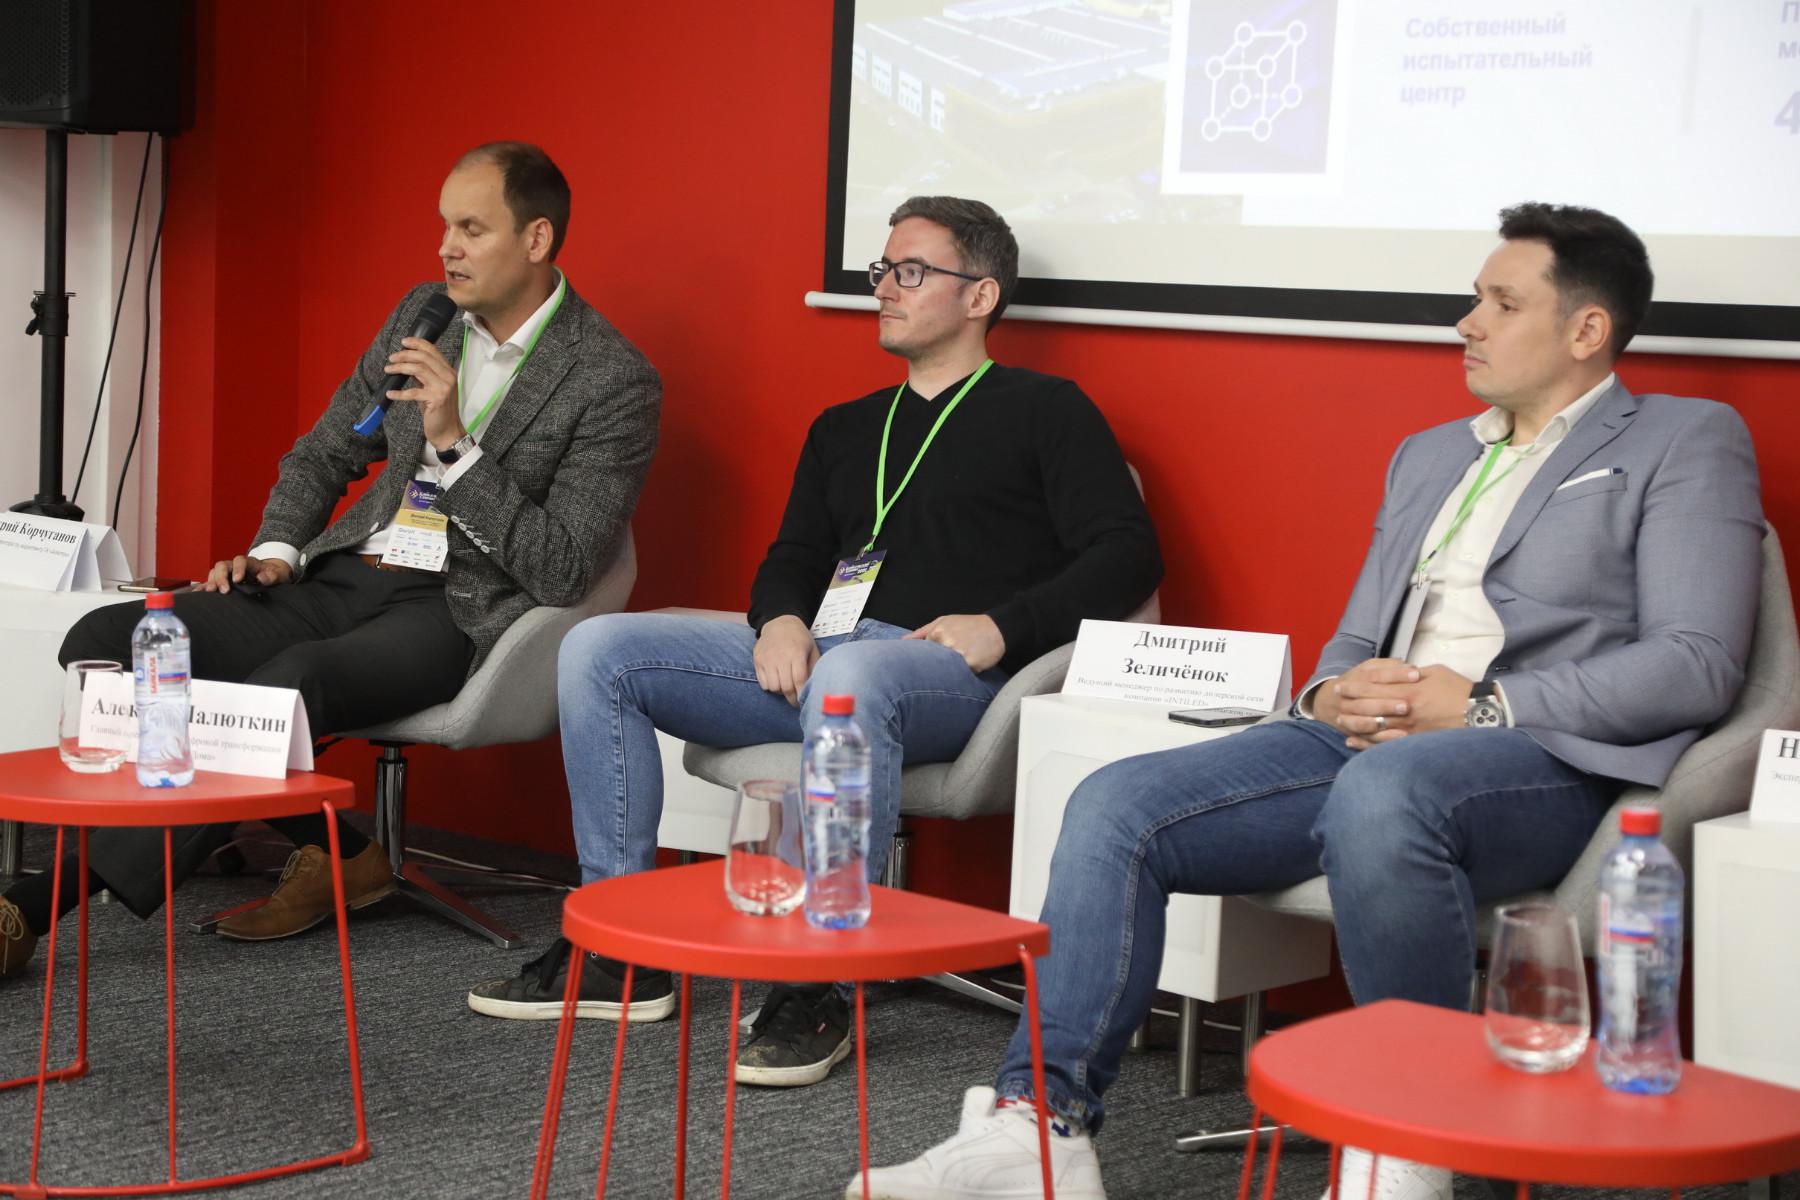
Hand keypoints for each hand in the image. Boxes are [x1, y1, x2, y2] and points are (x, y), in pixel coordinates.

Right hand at [199, 555, 291, 592]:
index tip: (238, 580)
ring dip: (211, 581)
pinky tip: (198, 592)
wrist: (273, 573)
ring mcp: (228, 573)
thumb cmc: (276, 574)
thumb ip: (272, 576)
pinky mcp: (223, 581)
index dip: (238, 569)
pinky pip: (210, 581)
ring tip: (211, 592)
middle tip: (224, 590)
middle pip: (223, 565)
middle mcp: (236, 566)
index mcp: (250, 562)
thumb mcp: (279, 574)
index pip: (240, 561)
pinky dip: (203, 586)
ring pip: (215, 572)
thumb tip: (262, 578)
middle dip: (221, 577)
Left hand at [385, 336, 464, 448]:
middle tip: (392, 358)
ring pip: (418, 369)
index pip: (433, 351)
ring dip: (400, 368)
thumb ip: (422, 376)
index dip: (417, 343)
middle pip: (424, 358)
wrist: (448, 431)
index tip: (404, 342)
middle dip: (405, 355)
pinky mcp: (436, 400)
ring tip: (389, 370)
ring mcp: (443, 388)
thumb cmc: (438, 411)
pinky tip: (390, 393)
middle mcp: (448, 377)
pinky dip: (399, 393)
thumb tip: (407, 364)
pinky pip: (413, 392)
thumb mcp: (431, 389)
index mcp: (448, 372)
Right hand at [754, 615, 818, 706]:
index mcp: (797, 653)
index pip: (799, 680)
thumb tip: (814, 688)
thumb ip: (814, 667)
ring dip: (780, 691)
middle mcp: (780, 657)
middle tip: (795, 701)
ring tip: (786, 687)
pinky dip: (770, 686)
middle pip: (785, 687)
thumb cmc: (799, 638)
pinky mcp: (757, 661)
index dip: (801, 694)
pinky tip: (776, 680)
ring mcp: (767, 659)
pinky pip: (763, 683)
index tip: (804, 702)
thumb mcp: (812, 649)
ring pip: (773, 687)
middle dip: (792, 698)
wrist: (779, 622)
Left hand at [905, 614, 1004, 672]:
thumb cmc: (968, 625)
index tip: (930, 662)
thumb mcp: (944, 621)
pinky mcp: (971, 664)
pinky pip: (961, 676)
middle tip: (944, 666)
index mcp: (936, 633)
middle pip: (931, 664)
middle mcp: (945, 643)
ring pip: (945, 672)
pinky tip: (970, 666)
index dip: (926, 660)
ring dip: (949, 672)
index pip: (921, 654)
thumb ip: (922, 632)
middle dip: (935, 667)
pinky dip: (963, 675)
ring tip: (960, 664)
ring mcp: (958, 654)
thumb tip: (903, 641)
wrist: (997, 628)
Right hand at [1315, 657, 1417, 747]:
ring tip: (1402, 721)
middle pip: (1365, 702)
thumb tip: (1410, 667)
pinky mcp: (1353, 733)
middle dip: (1386, 704)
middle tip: (1407, 705)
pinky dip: (1383, 739)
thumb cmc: (1360, 682)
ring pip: (1362, 722)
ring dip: (1381, 722)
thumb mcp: (1370, 668)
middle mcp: (1348, 699)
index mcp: (1355, 679)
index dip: (1395, 675)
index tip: (1415, 675)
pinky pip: (1366, 739)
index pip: (1373, 676)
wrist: (1330, 701)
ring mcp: (1348, 717)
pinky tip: (1400, 736)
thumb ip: (1388, 666)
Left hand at [1318, 659, 1473, 749]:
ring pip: (1373, 727)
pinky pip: (1385, 744)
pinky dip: (1367, 744)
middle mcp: (1405, 710)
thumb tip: (1399, 671)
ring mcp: (1408, 729)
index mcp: (1409, 690)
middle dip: (1349, 703)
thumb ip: (1413, 673)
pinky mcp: (1414, 742)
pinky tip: (1354, 743)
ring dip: (1354, 724)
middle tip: (1335, 701)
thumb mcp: (1436, 672)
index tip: (1341, 685)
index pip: (1374, 687)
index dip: (1355, 686)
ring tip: (1340, 722)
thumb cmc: (1458, 689)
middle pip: (1369, 707)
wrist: (1479, 713)